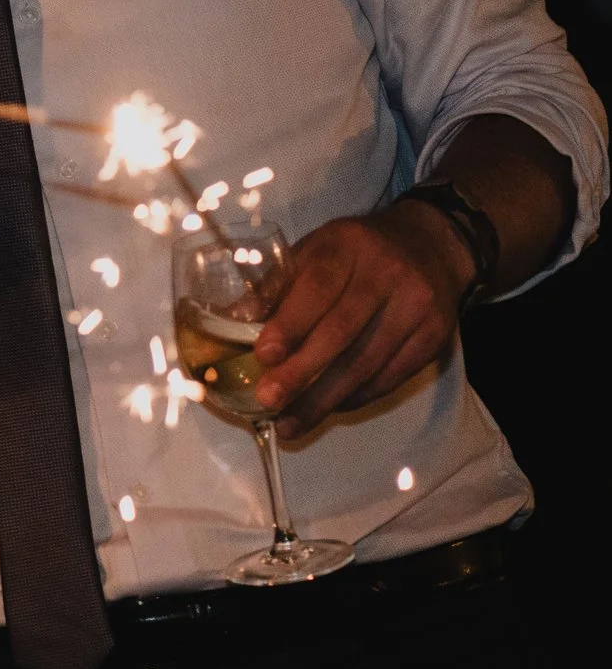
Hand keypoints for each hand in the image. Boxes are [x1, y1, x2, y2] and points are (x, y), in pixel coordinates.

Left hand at [252, 205, 474, 437]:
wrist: (428, 245)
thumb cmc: (353, 251)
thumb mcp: (313, 250)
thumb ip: (276, 285)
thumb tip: (232, 322)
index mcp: (347, 245)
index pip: (319, 288)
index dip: (291, 324)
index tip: (263, 356)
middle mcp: (387, 274)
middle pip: (343, 331)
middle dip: (302, 371)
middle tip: (269, 400)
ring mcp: (418, 307)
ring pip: (367, 363)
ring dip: (325, 398)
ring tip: (290, 423)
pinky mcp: (435, 337)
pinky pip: (390, 377)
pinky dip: (355, 397)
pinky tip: (328, 409)